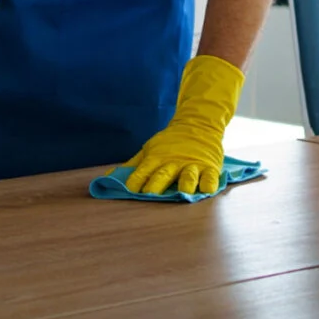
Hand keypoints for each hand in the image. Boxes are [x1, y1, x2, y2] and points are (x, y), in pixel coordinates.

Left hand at [123, 55, 244, 194]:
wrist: (197, 123)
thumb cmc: (170, 143)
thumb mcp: (149, 149)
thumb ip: (132, 165)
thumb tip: (108, 176)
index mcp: (157, 158)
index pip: (144, 170)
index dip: (137, 179)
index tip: (130, 189)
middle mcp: (174, 162)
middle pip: (164, 174)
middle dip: (157, 184)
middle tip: (150, 194)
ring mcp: (192, 164)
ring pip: (188, 175)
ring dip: (186, 183)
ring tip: (184, 192)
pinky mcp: (209, 167)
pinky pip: (210, 177)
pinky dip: (209, 183)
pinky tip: (207, 188)